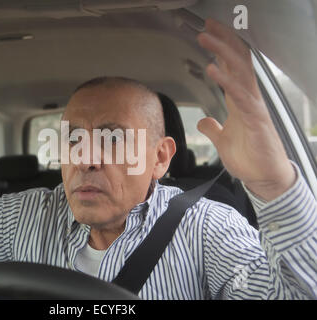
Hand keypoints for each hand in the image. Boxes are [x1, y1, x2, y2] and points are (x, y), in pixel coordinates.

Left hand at [196, 19, 295, 200]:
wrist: (263, 177)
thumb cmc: (248, 157)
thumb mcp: (223, 141)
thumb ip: (213, 128)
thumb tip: (203, 121)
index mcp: (238, 101)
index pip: (231, 68)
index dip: (221, 50)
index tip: (208, 34)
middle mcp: (247, 99)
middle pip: (237, 62)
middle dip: (222, 41)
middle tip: (207, 25)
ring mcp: (252, 107)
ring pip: (238, 72)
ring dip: (221, 53)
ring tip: (205, 38)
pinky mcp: (254, 119)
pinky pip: (239, 96)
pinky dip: (226, 81)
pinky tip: (213, 69)